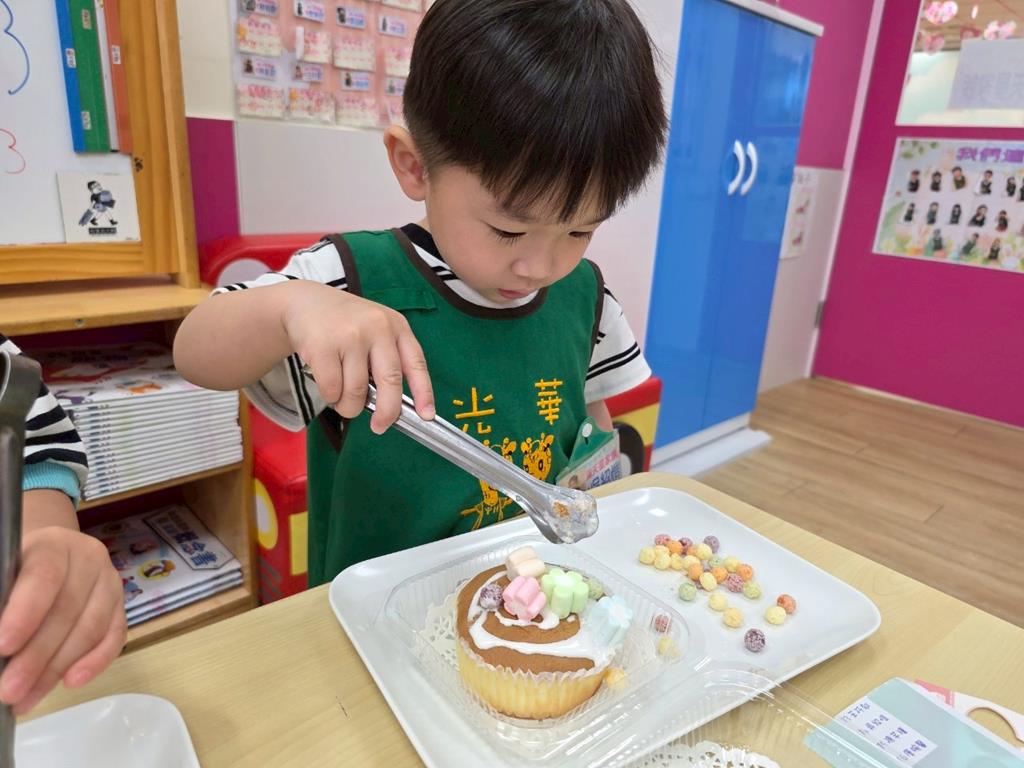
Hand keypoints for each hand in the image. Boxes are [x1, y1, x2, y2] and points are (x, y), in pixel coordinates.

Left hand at [0, 527, 125, 713]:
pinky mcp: (121, 607)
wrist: (49, 557)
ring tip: (26, 699)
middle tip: (9, 691)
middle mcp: (89, 559)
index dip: (26, 613)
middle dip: (36, 656)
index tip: (2, 648)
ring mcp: (111, 583)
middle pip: (67, 610)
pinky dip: (95, 663)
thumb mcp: (5, 576)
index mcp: (54, 544)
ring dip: (57, 668)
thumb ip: (3, 601)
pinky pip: (115, 637)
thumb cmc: (18, 571)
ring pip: (90, 628)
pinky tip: (71, 683)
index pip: (44, 576)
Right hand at [282, 282, 434, 432]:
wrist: (305, 302)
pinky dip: (330, 397)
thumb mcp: (375, 331)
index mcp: (396, 326)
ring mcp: (350, 336)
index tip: (427, 416)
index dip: (424, 392)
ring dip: (349, 406)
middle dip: (387, 412)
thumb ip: (387, 360)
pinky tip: (328, 387)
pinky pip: (332, 389)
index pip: (416, 363)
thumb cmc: (345, 325)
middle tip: (380, 426)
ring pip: (357, 392)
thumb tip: (391, 407)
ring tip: (343, 399)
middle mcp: (377, 328)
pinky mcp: (323, 346)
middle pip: (391, 381)